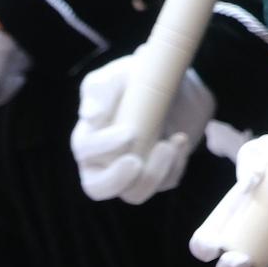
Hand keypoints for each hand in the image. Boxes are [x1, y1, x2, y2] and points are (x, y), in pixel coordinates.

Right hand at [70, 48, 215, 203]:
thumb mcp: (121, 74)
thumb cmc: (140, 77)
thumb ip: (100, 89)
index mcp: (89, 136)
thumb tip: (91, 116)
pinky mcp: (159, 173)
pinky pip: (165, 182)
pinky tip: (181, 139)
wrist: (179, 84)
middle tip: (136, 162)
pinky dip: (176, 165)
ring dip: (155, 173)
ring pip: (135, 192)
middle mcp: (104, 161)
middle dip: (116, 180)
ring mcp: (132, 171)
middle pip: (97, 188)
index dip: (104, 147)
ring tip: (172, 143)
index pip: (86, 152)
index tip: (131, 132)